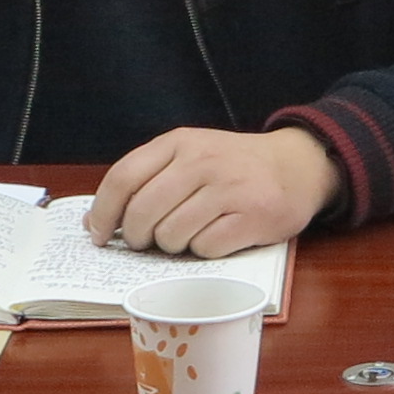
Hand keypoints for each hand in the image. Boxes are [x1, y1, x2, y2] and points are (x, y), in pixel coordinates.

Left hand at [85, 125, 342, 259]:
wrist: (299, 165)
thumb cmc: (233, 166)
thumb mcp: (190, 154)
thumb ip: (145, 179)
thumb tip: (94, 224)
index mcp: (180, 142)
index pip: (124, 177)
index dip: (104, 212)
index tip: (99, 235)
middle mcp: (203, 161)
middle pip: (143, 213)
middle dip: (137, 237)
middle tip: (148, 241)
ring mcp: (229, 188)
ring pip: (171, 235)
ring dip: (173, 245)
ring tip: (190, 234)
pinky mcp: (253, 216)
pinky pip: (205, 248)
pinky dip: (204, 251)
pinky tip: (217, 237)